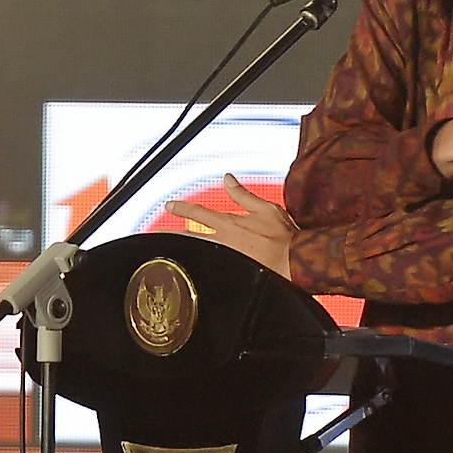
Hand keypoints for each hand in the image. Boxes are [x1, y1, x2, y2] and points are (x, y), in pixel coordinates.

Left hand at [164, 173, 294, 280]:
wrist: (297, 263)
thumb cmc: (285, 238)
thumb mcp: (265, 208)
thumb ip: (242, 195)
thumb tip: (227, 178)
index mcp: (229, 225)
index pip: (198, 213)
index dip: (181, 208)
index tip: (169, 205)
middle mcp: (222, 243)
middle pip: (189, 236)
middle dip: (171, 234)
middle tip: (155, 234)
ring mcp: (225, 260)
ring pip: (197, 254)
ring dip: (181, 251)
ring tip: (166, 252)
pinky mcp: (232, 274)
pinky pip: (210, 270)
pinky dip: (198, 269)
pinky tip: (191, 272)